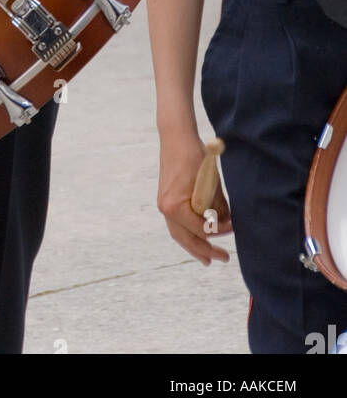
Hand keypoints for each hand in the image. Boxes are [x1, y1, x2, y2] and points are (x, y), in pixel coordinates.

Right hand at [158, 132, 231, 264]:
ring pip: (179, 234)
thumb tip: (227, 225)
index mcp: (175, 207)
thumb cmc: (195, 158)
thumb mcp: (212, 185)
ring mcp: (164, 205)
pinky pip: (177, 225)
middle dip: (205, 251)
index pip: (201, 230)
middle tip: (224, 258)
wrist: (177, 138)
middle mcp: (166, 209)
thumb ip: (219, 208)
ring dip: (194, 246)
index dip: (219, 232)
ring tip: (207, 259)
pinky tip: (198, 238)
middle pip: (186, 239)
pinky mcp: (166, 200)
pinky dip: (188, 233)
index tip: (233, 227)